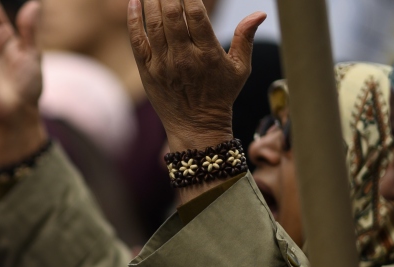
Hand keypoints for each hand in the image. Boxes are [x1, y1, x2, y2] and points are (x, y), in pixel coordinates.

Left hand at [127, 0, 263, 151]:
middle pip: (173, 16)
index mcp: (208, 54)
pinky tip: (134, 2)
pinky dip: (133, 20)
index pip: (197, 15)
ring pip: (154, 25)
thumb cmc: (220, 96)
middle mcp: (184, 58)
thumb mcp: (240, 69)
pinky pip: (137, 41)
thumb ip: (246, 38)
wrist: (196, 128)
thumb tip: (260, 13)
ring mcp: (163, 65)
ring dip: (151, 1)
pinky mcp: (147, 71)